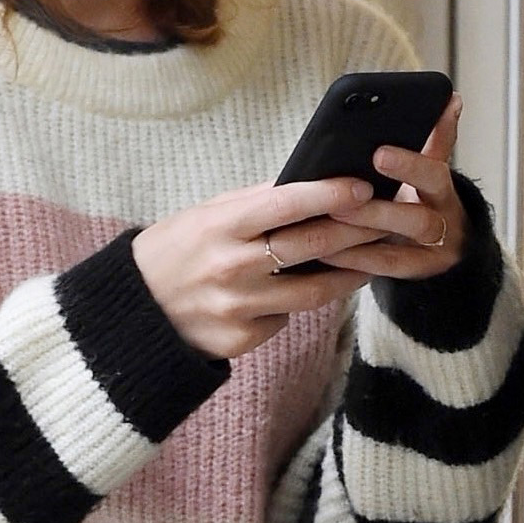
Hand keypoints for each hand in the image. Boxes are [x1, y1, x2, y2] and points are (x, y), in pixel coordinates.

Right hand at [131, 175, 375, 359]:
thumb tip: (308, 183)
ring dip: (347, 275)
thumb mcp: (206, 214)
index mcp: (221, 226)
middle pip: (310, 248)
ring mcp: (237, 307)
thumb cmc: (176, 249)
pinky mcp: (241, 339)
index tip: (362, 187)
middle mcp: (231, 267)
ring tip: (367, 260)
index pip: (284, 204)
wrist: (136, 308)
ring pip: (312, 292)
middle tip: (387, 221)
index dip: (328, 195)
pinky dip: (295, 303)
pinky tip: (297, 292)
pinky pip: (284, 318)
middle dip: (356, 232)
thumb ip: (255, 203)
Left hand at [322, 93, 468, 278]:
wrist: (448, 244)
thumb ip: (434, 139)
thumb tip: (451, 98)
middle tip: (342, 197)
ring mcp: (432, 253)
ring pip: (398, 247)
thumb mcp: (430, 169)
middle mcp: (444, 222)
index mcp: (443, 190)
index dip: (409, 165)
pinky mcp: (416, 275)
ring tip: (328, 220)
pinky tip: (324, 250)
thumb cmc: (424, 196)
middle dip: (379, 208)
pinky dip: (353, 259)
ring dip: (361, 234)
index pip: (434, 173)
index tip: (378, 153)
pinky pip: (382, 269)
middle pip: (417, 219)